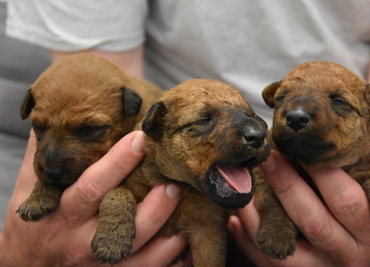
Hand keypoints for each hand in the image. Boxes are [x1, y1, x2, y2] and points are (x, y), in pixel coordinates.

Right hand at [0, 130, 188, 266]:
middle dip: (153, 203)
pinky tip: (184, 244)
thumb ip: (42, 155)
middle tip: (174, 182)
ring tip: (185, 212)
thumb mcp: (30, 188)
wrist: (24, 266)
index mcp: (63, 212)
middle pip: (122, 220)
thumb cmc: (32, 222)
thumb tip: (47, 120)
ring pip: (138, 251)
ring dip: (166, 233)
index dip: (119, 162)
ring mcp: (100, 261)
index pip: (93, 185)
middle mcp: (82, 239)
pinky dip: (169, 261)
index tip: (142, 139)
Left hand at [228, 116, 369, 266]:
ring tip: (244, 186)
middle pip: (313, 221)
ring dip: (260, 217)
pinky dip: (250, 243)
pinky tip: (235, 220)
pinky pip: (273, 264)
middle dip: (286, 185)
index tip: (299, 147)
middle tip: (267, 158)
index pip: (346, 199)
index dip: (321, 172)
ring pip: (288, 249)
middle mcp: (352, 253)